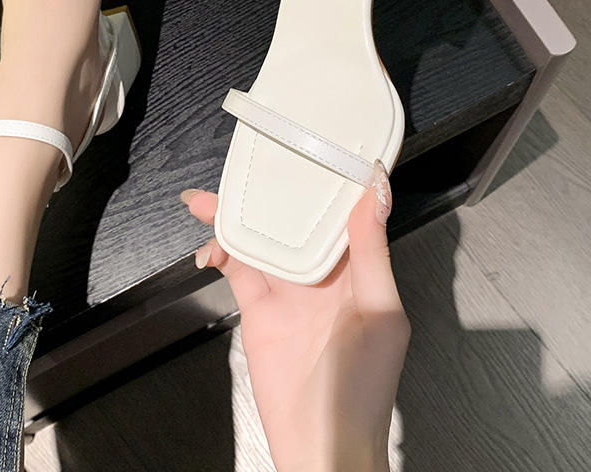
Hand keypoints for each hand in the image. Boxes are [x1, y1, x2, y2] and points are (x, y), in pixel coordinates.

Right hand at [182, 163, 408, 471]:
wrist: (321, 444)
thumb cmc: (365, 387)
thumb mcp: (381, 311)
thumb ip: (371, 252)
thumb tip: (375, 193)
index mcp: (356, 266)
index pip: (338, 210)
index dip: (323, 178)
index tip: (308, 148)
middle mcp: (320, 271)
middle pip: (290, 219)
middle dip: (266, 192)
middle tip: (244, 166)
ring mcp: (287, 288)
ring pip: (258, 237)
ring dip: (234, 216)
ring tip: (210, 199)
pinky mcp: (259, 307)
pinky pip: (237, 268)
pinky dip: (220, 252)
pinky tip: (211, 246)